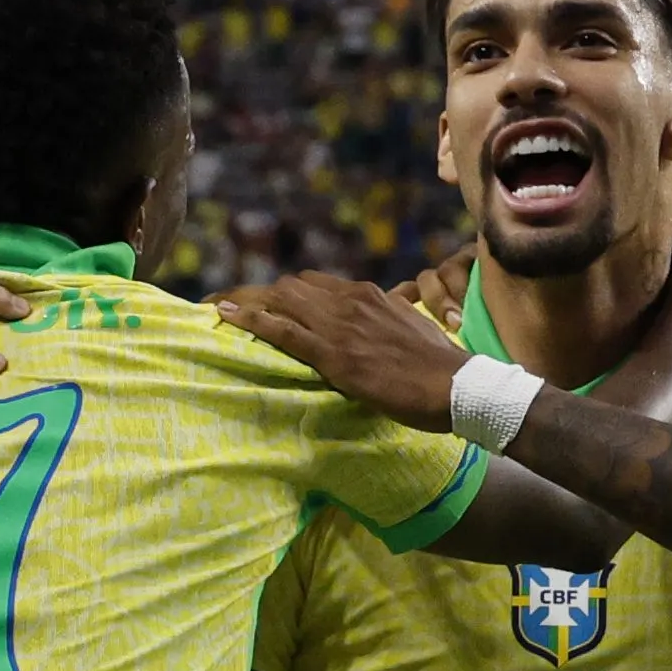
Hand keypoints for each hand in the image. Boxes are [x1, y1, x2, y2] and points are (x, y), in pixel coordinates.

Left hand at [215, 269, 473, 424]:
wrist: (457, 385)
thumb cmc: (439, 366)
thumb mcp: (409, 330)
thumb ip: (387, 320)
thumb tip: (383, 320)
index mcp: (368, 295)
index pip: (313, 285)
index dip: (283, 294)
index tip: (262, 304)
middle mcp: (350, 301)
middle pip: (289, 287)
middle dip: (255, 295)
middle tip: (225, 307)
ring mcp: (341, 326)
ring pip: (280, 301)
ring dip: (245, 303)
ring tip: (214, 309)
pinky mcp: (336, 355)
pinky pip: (284, 330)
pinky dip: (251, 320)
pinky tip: (225, 316)